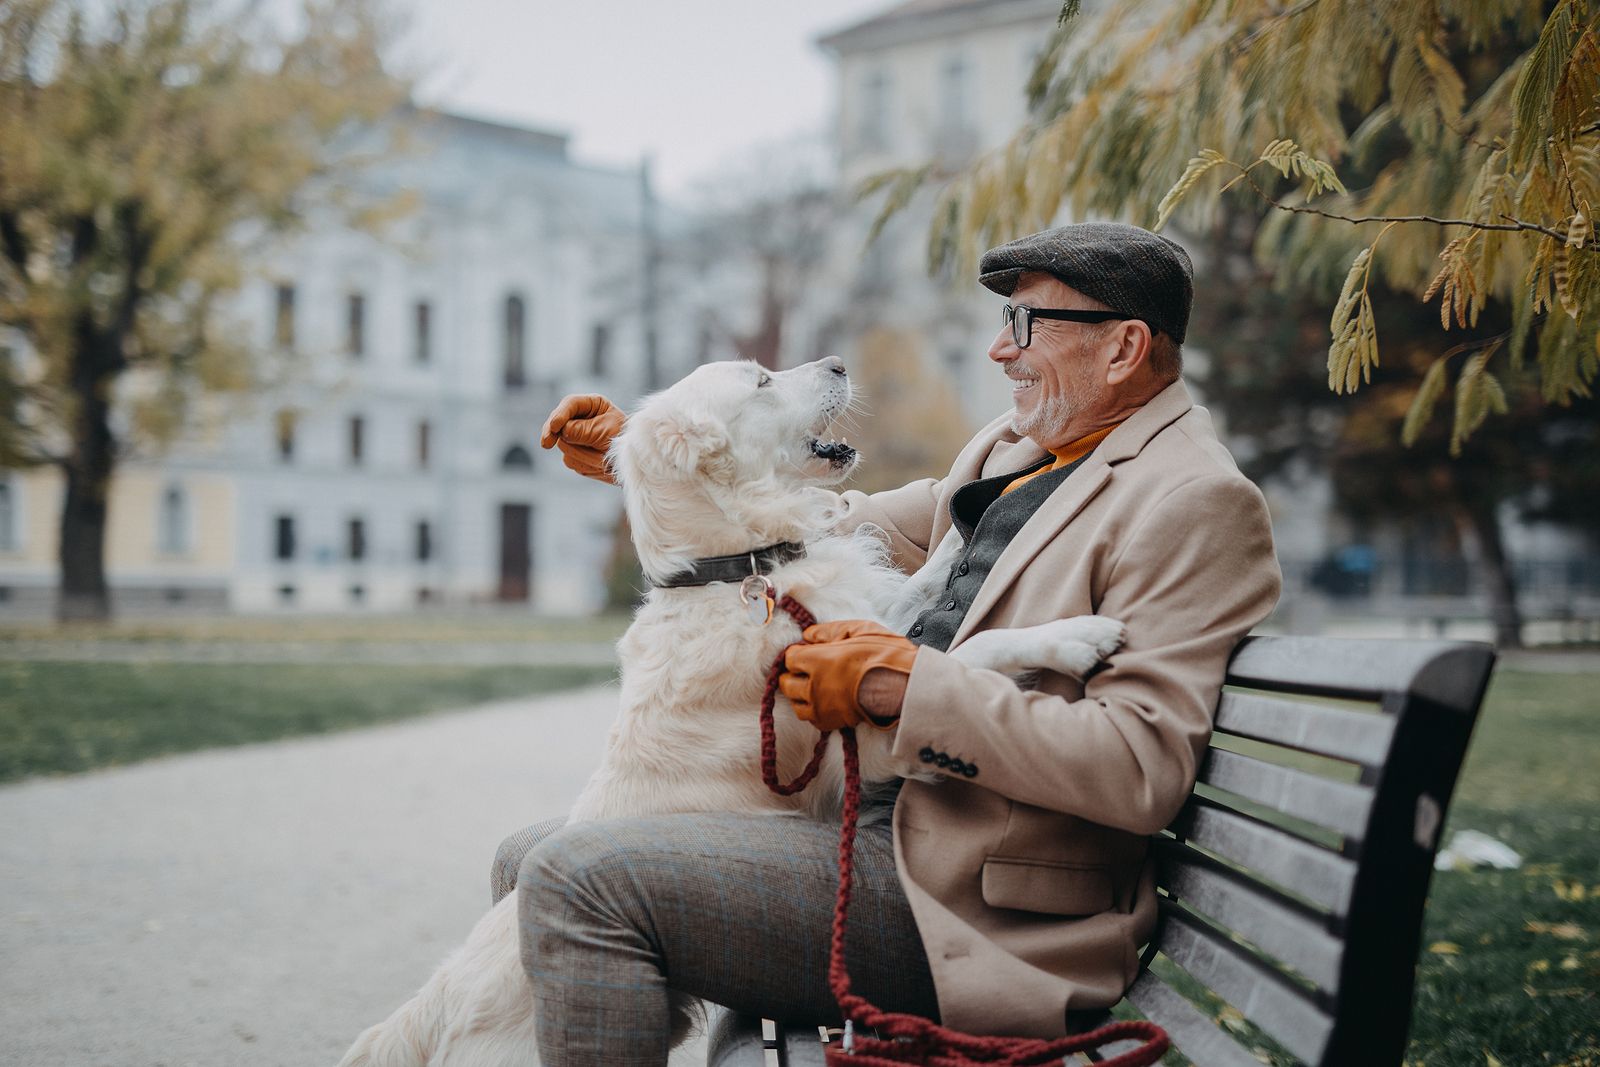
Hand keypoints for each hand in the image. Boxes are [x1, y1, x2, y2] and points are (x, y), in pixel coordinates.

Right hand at [539, 394, 624, 483]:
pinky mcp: (576, 454)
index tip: (553, 427)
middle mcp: (581, 419)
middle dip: (559, 435)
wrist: (634, 464)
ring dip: (582, 454)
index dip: (559, 415)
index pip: (570, 404)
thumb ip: (583, 430)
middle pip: (559, 425)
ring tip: (602, 455)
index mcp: (592, 405)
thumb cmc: (625, 441)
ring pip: (564, 445)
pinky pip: (571, 460)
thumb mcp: (606, 431)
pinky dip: (584, 463)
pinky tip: (599, 463)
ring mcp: (576, 438)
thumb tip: (561, 431)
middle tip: (546, 444)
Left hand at [778, 620, 917, 731]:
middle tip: (807, 668)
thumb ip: (829, 631)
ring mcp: (822, 707)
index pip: (789, 658)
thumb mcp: (859, 630)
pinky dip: (813, 710)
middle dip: (793, 674)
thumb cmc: (886, 656)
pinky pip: (811, 719)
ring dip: (800, 694)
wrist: (905, 686)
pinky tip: (825, 701)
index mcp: (817, 661)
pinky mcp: (832, 723)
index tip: (808, 651)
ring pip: (796, 704)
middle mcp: (813, 686)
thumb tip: (809, 635)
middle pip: (786, 683)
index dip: (798, 652)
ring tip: (814, 686)